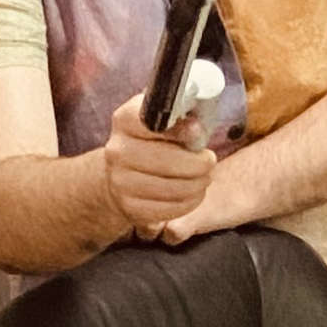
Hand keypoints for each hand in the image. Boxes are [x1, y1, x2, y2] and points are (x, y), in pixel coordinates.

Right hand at [102, 89, 216, 239]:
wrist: (124, 172)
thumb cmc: (154, 141)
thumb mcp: (165, 119)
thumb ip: (182, 117)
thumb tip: (196, 129)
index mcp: (125, 120)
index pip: (154, 121)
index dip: (181, 129)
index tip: (198, 132)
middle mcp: (117, 150)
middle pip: (167, 161)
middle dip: (198, 163)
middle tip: (209, 161)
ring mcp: (119, 182)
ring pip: (172, 188)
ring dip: (197, 184)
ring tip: (204, 177)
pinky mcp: (129, 208)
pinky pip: (169, 209)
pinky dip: (190, 202)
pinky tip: (193, 192)